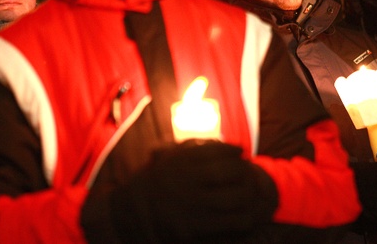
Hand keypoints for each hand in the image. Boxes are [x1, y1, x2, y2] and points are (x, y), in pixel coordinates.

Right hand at [110, 140, 278, 241]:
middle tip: (248, 173)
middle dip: (244, 171)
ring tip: (249, 194)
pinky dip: (243, 218)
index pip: (217, 150)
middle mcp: (183, 183)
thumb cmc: (152, 183)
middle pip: (231, 172)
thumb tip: (226, 145)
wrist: (126, 216)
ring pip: (236, 198)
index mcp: (177, 162)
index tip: (239, 152)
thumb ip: (190, 148)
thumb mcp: (164, 158)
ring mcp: (189, 207)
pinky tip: (243, 216)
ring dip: (248, 194)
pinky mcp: (192, 231)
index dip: (233, 150)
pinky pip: (231, 223)